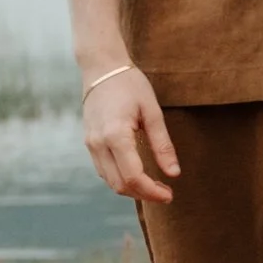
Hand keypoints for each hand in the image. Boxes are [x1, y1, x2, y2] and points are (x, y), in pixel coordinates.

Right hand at [81, 64, 179, 203]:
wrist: (101, 67)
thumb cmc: (130, 84)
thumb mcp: (152, 112)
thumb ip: (162, 145)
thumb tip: (174, 174)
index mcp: (115, 135)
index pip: (133, 176)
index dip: (152, 191)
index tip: (170, 195)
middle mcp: (98, 143)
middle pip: (120, 185)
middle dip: (144, 194)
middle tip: (166, 193)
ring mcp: (90, 144)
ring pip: (109, 181)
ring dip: (132, 189)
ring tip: (154, 185)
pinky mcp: (89, 143)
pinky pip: (104, 170)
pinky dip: (121, 178)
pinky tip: (138, 174)